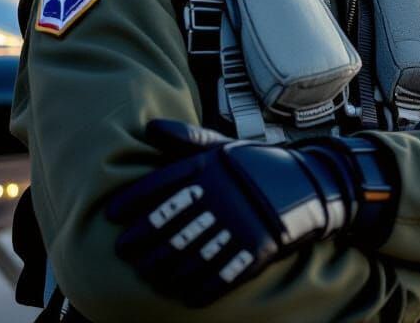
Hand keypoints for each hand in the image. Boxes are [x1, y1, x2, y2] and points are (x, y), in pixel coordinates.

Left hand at [106, 120, 398, 305]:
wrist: (308, 183)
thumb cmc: (257, 165)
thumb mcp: (225, 147)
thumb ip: (187, 141)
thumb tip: (150, 127)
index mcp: (212, 166)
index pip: (161, 187)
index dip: (131, 203)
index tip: (111, 216)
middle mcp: (222, 194)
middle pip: (170, 226)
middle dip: (141, 243)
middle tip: (123, 251)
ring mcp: (239, 223)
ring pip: (189, 255)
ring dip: (163, 269)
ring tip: (147, 274)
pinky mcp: (256, 248)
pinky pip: (219, 275)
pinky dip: (197, 288)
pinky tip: (183, 293)